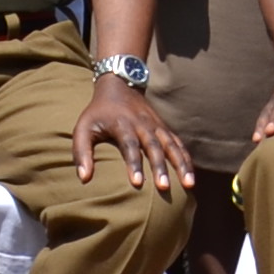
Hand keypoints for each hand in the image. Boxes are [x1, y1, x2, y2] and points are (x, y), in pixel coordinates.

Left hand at [73, 80, 193, 191]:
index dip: (133, 164)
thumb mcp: (83, 128)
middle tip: (164, 188)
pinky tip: (191, 176)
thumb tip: (83, 179)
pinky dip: (186, 159)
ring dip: (181, 164)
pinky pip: (178, 144)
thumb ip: (81, 152)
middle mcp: (142, 124)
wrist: (119, 86)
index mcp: (122, 124)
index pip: (129, 145)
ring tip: (189, 184)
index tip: (137, 183)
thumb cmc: (97, 113)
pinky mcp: (164, 128)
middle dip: (160, 167)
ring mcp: (156, 126)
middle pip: (154, 147)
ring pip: (172, 145)